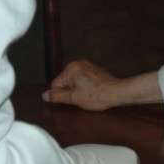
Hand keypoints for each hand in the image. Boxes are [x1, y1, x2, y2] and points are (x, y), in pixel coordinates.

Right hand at [42, 59, 162, 110]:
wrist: (118, 93)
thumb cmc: (98, 95)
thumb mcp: (74, 98)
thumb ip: (57, 96)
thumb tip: (45, 96)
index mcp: (71, 68)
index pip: (56, 84)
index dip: (61, 95)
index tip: (72, 99)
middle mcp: (79, 63)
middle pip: (64, 82)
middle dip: (70, 92)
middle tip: (81, 98)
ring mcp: (87, 66)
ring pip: (74, 82)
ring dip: (78, 91)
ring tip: (88, 95)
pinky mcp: (94, 71)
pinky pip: (82, 80)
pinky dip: (85, 88)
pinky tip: (92, 93)